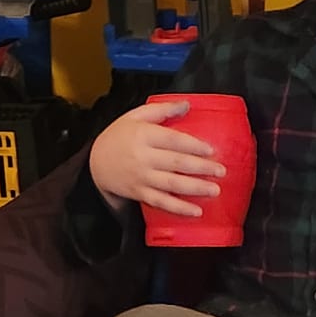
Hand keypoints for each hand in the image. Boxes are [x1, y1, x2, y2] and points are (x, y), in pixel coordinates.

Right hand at [89, 99, 225, 216]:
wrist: (94, 163)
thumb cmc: (118, 136)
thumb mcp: (135, 116)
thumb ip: (162, 109)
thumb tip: (187, 105)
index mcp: (144, 135)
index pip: (172, 140)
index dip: (193, 145)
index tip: (211, 150)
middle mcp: (143, 157)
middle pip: (176, 163)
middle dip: (201, 168)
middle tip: (221, 171)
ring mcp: (141, 178)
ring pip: (171, 185)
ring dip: (195, 189)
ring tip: (215, 191)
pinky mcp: (139, 193)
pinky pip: (161, 203)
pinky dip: (178, 208)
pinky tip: (196, 212)